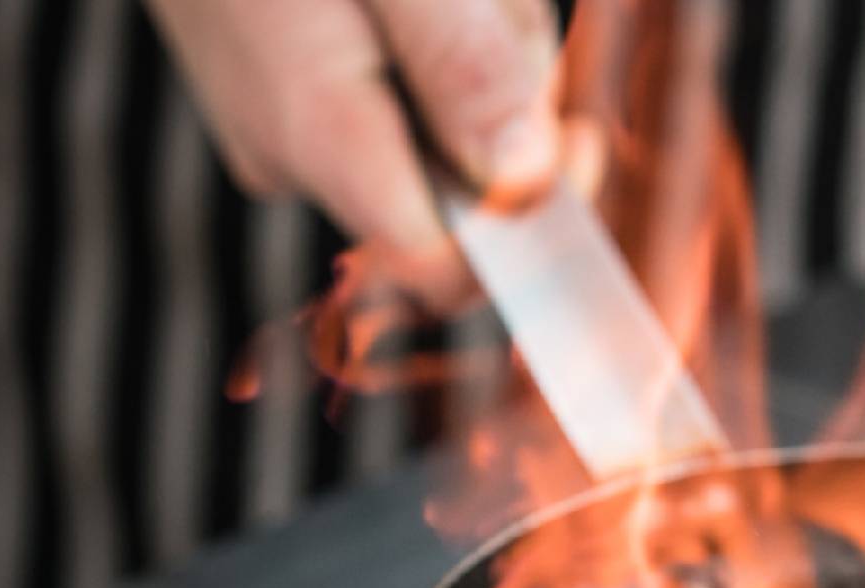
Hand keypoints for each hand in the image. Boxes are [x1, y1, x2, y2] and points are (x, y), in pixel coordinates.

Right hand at [146, 0, 560, 298]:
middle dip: (505, 97)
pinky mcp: (280, 91)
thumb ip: (461, 65)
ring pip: (431, 131)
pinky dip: (427, 40)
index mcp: (317, 134)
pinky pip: (391, 91)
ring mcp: (279, 126)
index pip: (441, 269)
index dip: (528, 228)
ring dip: (473, 53)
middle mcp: (290, 156)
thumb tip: (527, 181)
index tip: (585, 143)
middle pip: (451, 189)